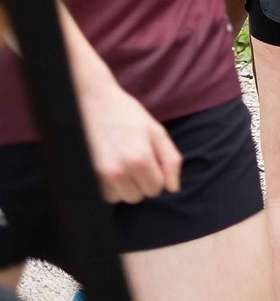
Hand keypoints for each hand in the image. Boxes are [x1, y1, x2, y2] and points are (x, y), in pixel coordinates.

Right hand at [78, 74, 181, 203]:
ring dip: (123, 186)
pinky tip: (109, 166)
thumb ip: (170, 160)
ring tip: (121, 161)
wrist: (93, 103)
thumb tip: (173, 188)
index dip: (156, 175)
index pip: (155, 189)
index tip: (150, 160)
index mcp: (139, 159)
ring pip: (119, 198)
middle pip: (137, 196)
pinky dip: (108, 186)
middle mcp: (118, 172)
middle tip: (135, 159)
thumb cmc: (127, 115)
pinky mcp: (85, 177)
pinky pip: (103, 195)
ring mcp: (98, 176)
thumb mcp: (156, 132)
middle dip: (140, 182)